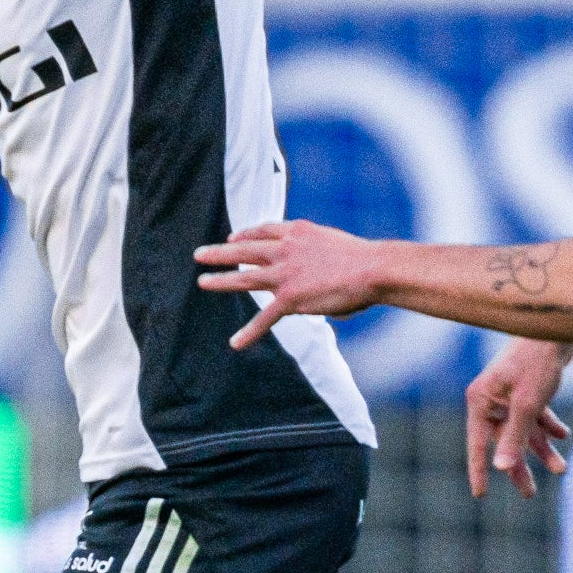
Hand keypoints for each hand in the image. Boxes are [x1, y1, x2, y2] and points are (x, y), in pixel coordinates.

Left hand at [194, 218, 380, 349]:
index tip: (233, 238)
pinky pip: (265, 318)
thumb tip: (321, 277)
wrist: (372, 269)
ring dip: (221, 279)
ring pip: (245, 276)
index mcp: (298, 232)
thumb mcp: (333, 244)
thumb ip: (319, 255)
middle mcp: (286, 249)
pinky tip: (236, 342)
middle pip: (245, 249)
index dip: (245, 234)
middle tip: (200, 254)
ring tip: (203, 281)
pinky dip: (250, 332)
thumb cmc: (363, 260)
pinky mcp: (290, 298)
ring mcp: (285, 274)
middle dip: (220, 252)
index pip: (265, 230)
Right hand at [466, 339, 572, 499]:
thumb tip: (503, 469)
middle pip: (504, 441)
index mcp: (481, 401)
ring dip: (542, 448)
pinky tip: (564, 436)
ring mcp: (508, 394)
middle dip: (520, 466)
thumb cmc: (538, 362)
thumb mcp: (527, 405)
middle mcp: (491, 399)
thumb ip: (515, 438)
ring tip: (560, 469)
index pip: (477, 445)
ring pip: (523, 430)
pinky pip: (535, 416)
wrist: (557, 327)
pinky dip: (549, 426)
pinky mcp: (526, 388)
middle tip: (529, 494)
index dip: (479, 471)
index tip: (480, 496)